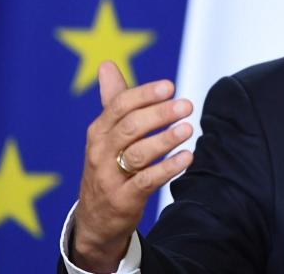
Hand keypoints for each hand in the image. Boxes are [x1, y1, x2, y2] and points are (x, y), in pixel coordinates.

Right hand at [70, 61, 193, 271]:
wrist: (95, 219)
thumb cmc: (107, 166)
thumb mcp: (106, 134)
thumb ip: (113, 100)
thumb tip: (106, 64)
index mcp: (98, 131)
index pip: (120, 106)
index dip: (145, 94)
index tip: (170, 86)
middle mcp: (100, 152)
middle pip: (130, 127)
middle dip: (159, 114)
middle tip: (186, 105)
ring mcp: (109, 177)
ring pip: (138, 154)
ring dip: (165, 139)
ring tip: (188, 128)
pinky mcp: (123, 199)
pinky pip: (146, 181)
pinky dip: (167, 168)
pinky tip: (187, 157)